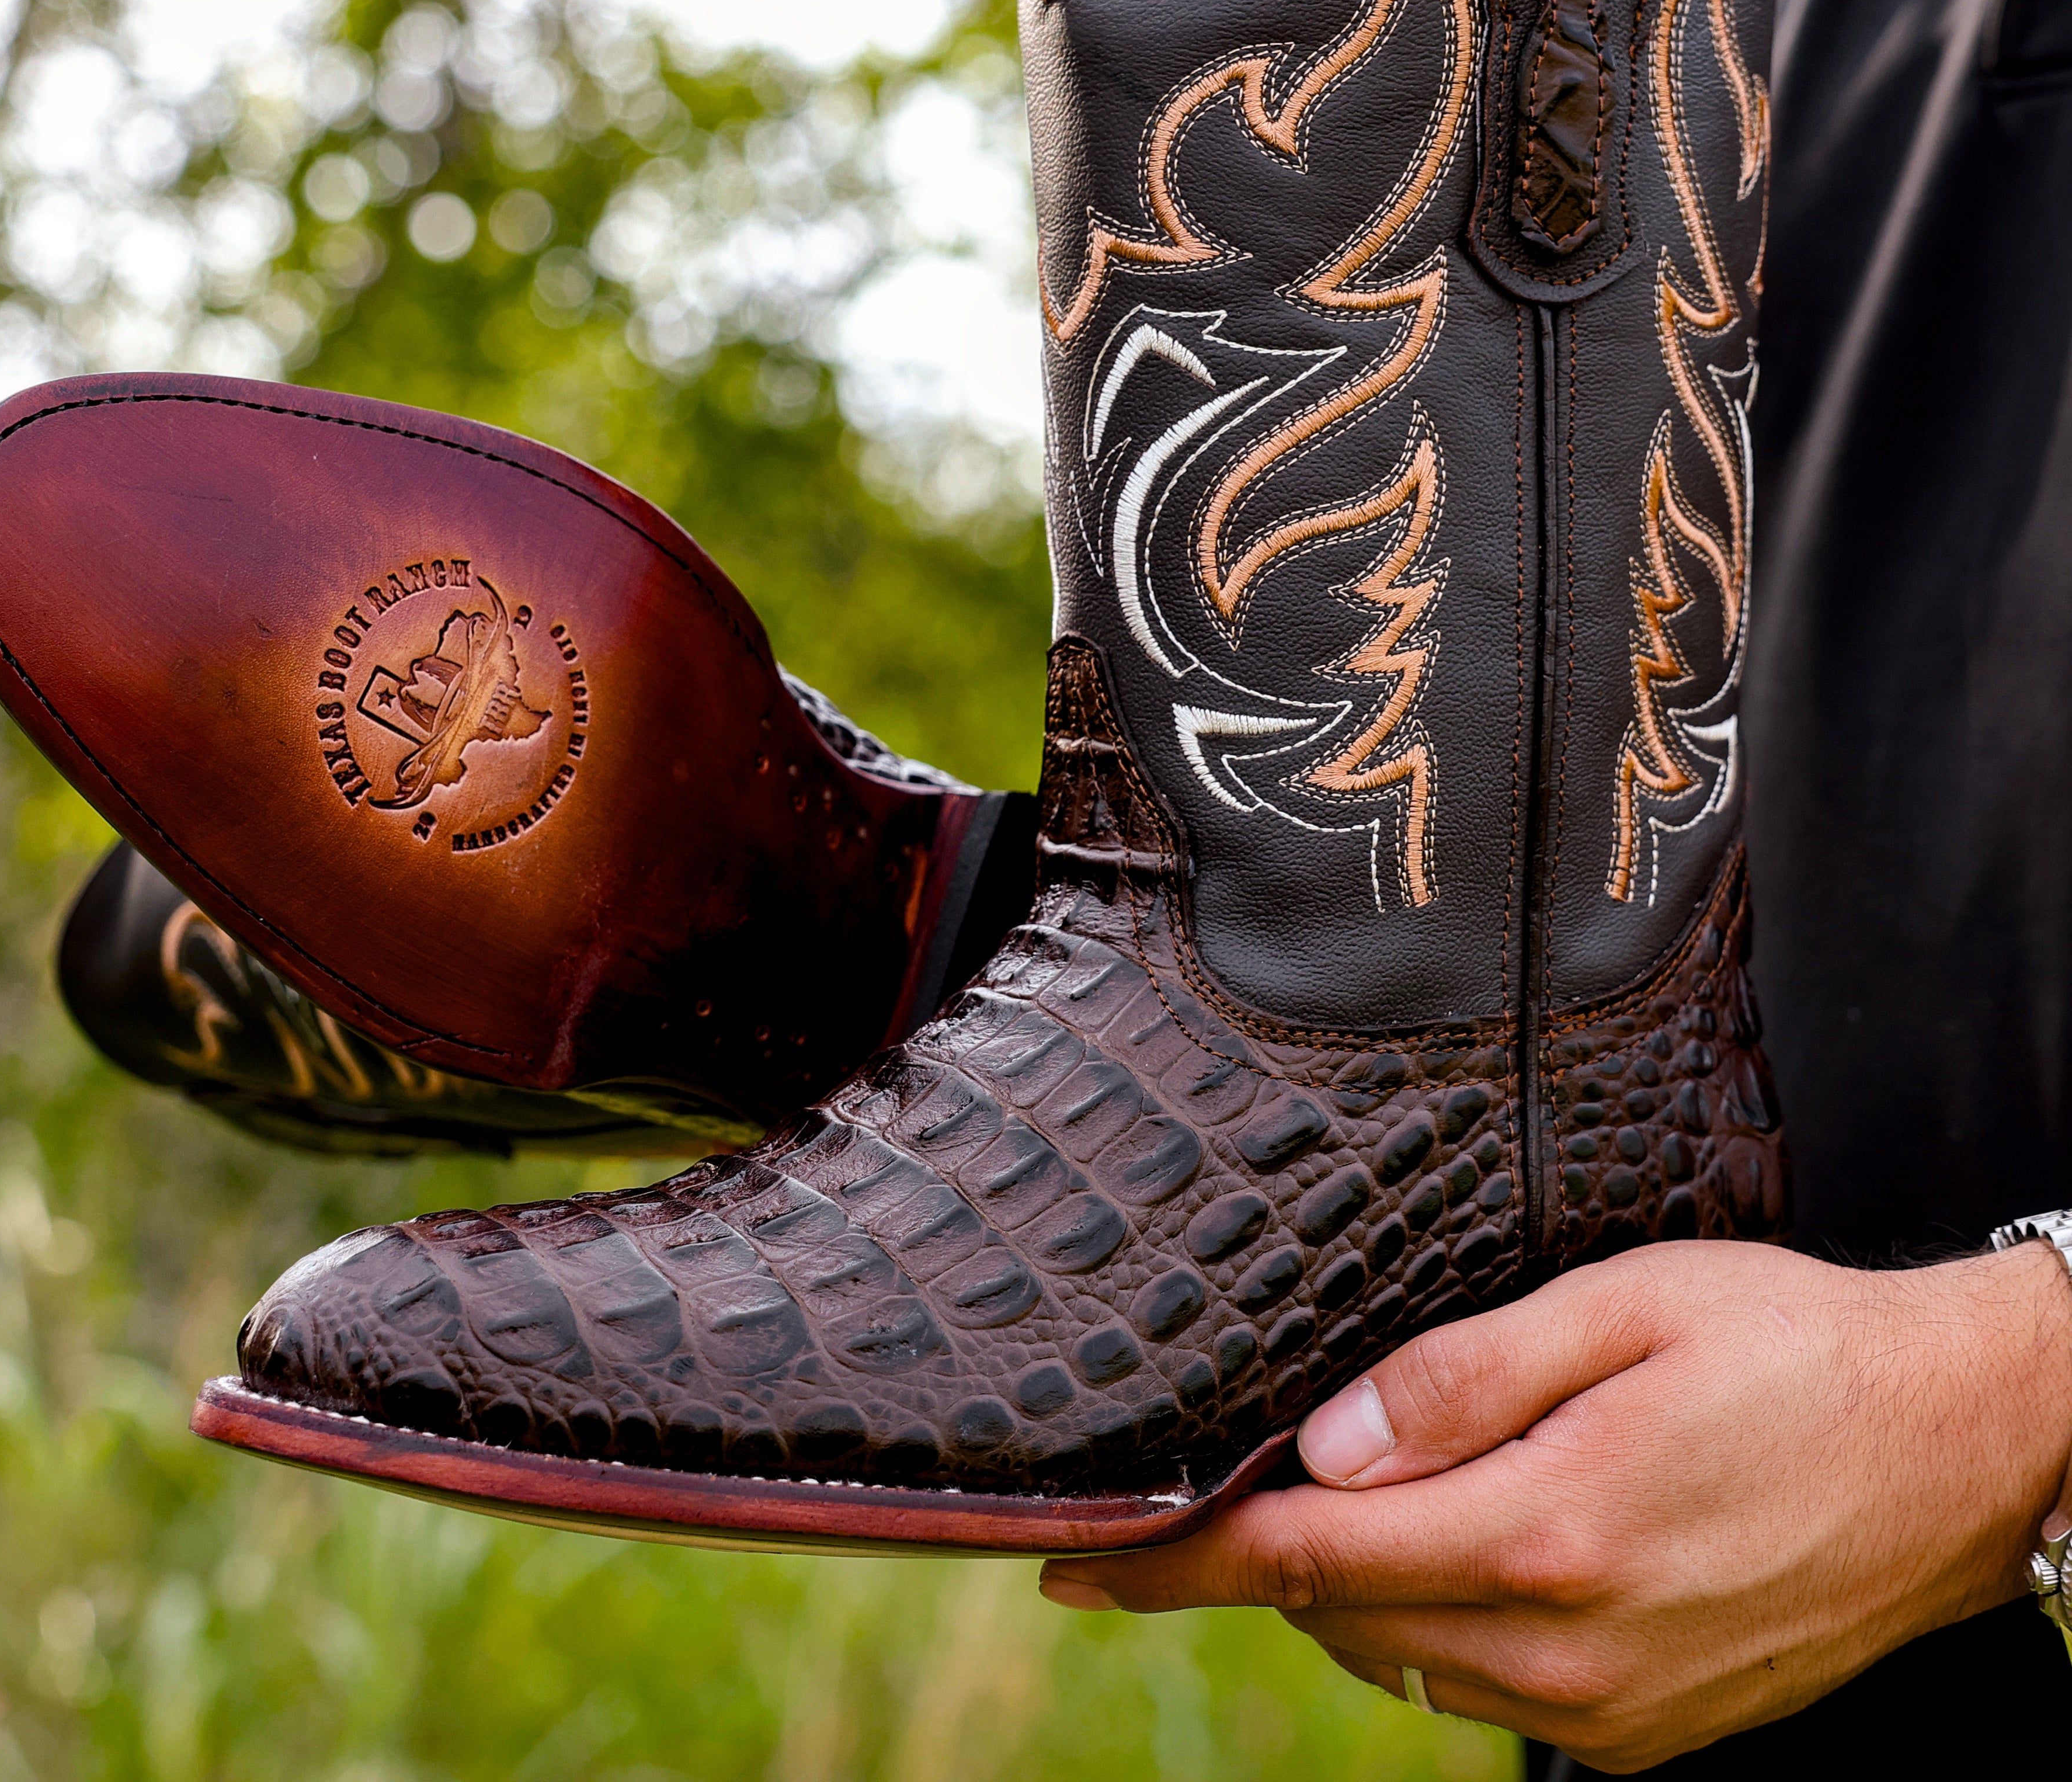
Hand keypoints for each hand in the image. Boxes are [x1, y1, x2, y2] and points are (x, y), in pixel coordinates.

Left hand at [1039, 1240, 2071, 1770]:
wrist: (1964, 1449)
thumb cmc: (1792, 1349)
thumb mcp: (1620, 1310)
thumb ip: (1459, 1379)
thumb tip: (1323, 1443)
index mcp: (1552, 1536)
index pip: (1305, 1560)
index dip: (1176, 1560)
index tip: (1077, 1560)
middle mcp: (1575, 1649)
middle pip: (1343, 1616)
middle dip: (1253, 1563)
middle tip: (1197, 1494)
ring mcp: (1618, 1708)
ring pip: (1408, 1662)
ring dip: (1346, 1590)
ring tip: (1328, 1502)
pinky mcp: (1654, 1731)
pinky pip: (1490, 1693)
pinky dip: (1434, 1626)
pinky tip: (1448, 1545)